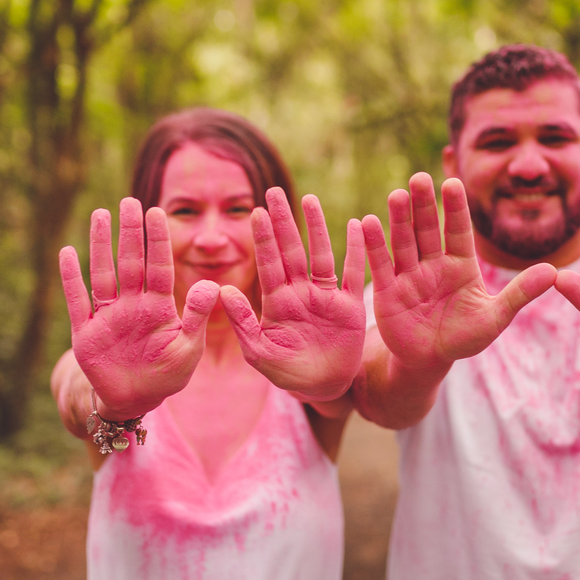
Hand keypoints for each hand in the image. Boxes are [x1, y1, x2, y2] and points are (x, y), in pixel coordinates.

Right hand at [59, 198, 219, 419]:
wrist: (135, 400)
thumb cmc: (167, 374)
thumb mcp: (188, 348)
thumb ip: (199, 317)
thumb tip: (213, 285)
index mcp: (159, 306)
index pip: (160, 267)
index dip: (158, 241)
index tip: (157, 212)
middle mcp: (133, 304)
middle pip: (131, 262)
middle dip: (130, 232)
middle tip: (129, 201)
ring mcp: (108, 316)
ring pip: (103, 273)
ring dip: (100, 245)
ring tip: (100, 214)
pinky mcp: (86, 332)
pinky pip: (77, 301)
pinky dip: (71, 278)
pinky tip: (66, 252)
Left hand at [220, 188, 366, 400]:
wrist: (322, 388)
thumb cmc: (286, 373)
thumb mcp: (259, 353)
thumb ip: (242, 323)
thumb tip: (221, 292)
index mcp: (278, 302)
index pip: (269, 263)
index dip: (264, 238)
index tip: (256, 211)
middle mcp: (301, 292)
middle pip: (292, 250)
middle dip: (284, 221)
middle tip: (274, 191)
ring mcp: (327, 296)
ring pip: (321, 255)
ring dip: (316, 228)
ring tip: (309, 199)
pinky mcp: (350, 306)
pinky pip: (356, 274)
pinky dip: (357, 251)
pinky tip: (358, 225)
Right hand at [363, 173, 556, 369]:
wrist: (429, 361)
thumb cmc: (464, 337)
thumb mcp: (495, 317)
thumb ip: (520, 293)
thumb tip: (554, 271)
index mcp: (461, 265)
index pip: (458, 232)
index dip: (455, 209)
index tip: (453, 183)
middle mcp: (433, 264)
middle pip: (428, 230)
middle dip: (424, 205)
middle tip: (419, 178)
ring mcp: (409, 275)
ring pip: (403, 242)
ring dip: (399, 219)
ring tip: (397, 195)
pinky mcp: (387, 291)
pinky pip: (381, 265)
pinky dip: (375, 245)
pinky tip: (366, 222)